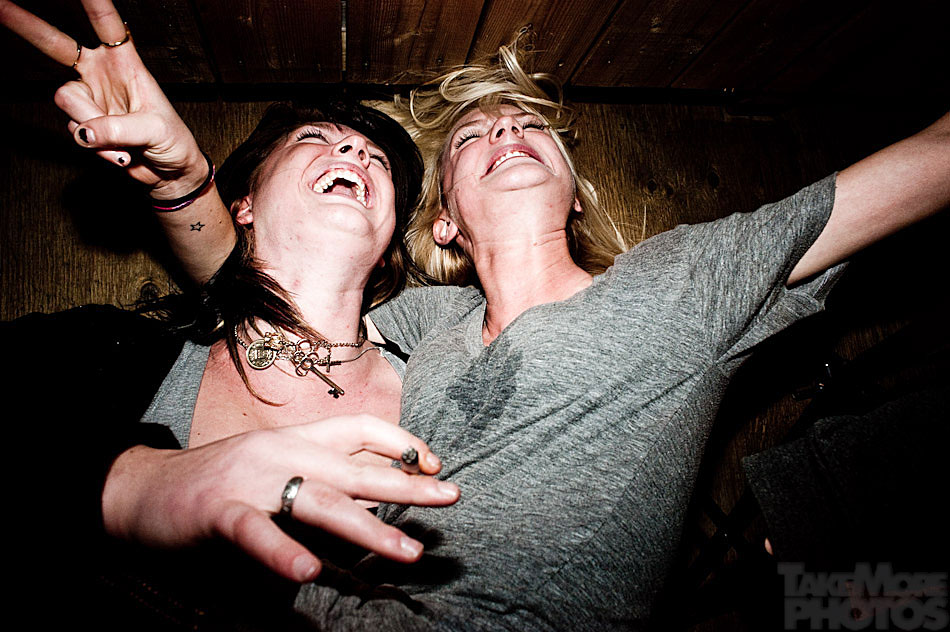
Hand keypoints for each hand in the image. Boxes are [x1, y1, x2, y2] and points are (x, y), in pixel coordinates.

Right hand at [0, 0, 206, 198]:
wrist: (167, 171)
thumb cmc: (172, 141)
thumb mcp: (156, 130)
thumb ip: (121, 128)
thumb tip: (84, 131)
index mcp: (125, 63)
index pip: (107, 25)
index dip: (93, 2)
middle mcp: (101, 75)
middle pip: (56, 45)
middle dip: (27, 25)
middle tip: (1, 6)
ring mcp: (89, 99)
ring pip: (67, 101)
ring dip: (94, 127)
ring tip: (125, 143)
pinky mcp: (82, 125)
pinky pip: (75, 132)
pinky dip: (97, 148)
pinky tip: (118, 152)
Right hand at [102, 415, 459, 582]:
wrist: (145, 488)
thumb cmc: (220, 483)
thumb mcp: (276, 469)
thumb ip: (320, 479)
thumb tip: (372, 500)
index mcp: (296, 440)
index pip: (359, 428)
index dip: (401, 442)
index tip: (435, 463)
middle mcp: (281, 453)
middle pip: (355, 467)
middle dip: (407, 485)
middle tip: (451, 497)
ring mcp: (250, 480)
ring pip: (318, 501)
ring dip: (369, 528)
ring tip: (408, 551)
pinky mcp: (217, 512)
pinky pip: (254, 532)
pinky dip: (280, 551)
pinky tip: (308, 572)